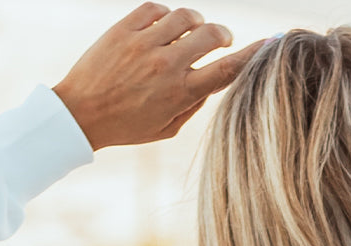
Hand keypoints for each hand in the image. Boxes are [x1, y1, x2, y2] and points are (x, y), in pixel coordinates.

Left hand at [52, 1, 267, 149]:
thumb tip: (212, 80)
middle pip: (211, 34)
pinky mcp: (125, 27)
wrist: (81, 114)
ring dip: (195, 21)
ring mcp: (145, 43)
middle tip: (221, 39)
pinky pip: (156, 8)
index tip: (269, 43)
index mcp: (180, 93)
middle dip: (222, 34)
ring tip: (191, 31)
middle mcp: (166, 65)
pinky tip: (162, 27)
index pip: (226, 69)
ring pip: (186, 15)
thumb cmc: (126, 125)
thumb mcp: (165, 128)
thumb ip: (192, 104)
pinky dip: (164, 15)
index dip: (252, 55)